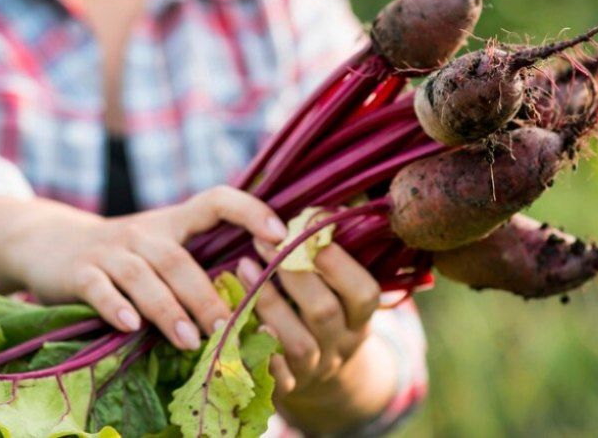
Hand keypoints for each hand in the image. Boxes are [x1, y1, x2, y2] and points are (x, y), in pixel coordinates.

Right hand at [0, 188, 287, 350]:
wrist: (50, 243)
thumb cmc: (124, 256)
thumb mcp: (161, 247)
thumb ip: (198, 265)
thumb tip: (259, 304)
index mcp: (173, 222)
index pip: (216, 200)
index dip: (250, 210)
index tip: (280, 235)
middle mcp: (144, 232)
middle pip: (179, 259)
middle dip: (206, 295)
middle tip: (229, 327)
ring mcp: (110, 250)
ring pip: (143, 276)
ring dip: (168, 309)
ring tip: (191, 340)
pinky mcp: (78, 272)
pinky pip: (98, 288)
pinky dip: (114, 306)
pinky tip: (130, 326)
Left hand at [237, 239, 382, 398]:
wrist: (321, 377)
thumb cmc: (322, 310)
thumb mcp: (338, 289)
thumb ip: (328, 254)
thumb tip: (319, 207)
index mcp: (360, 318)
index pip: (364, 293)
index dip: (338, 263)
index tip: (306, 230)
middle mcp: (342, 346)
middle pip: (324, 313)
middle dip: (294, 274)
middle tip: (263, 241)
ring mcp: (315, 370)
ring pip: (298, 344)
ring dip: (269, 303)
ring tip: (242, 267)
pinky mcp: (286, 389)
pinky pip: (271, 374)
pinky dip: (255, 348)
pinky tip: (233, 318)